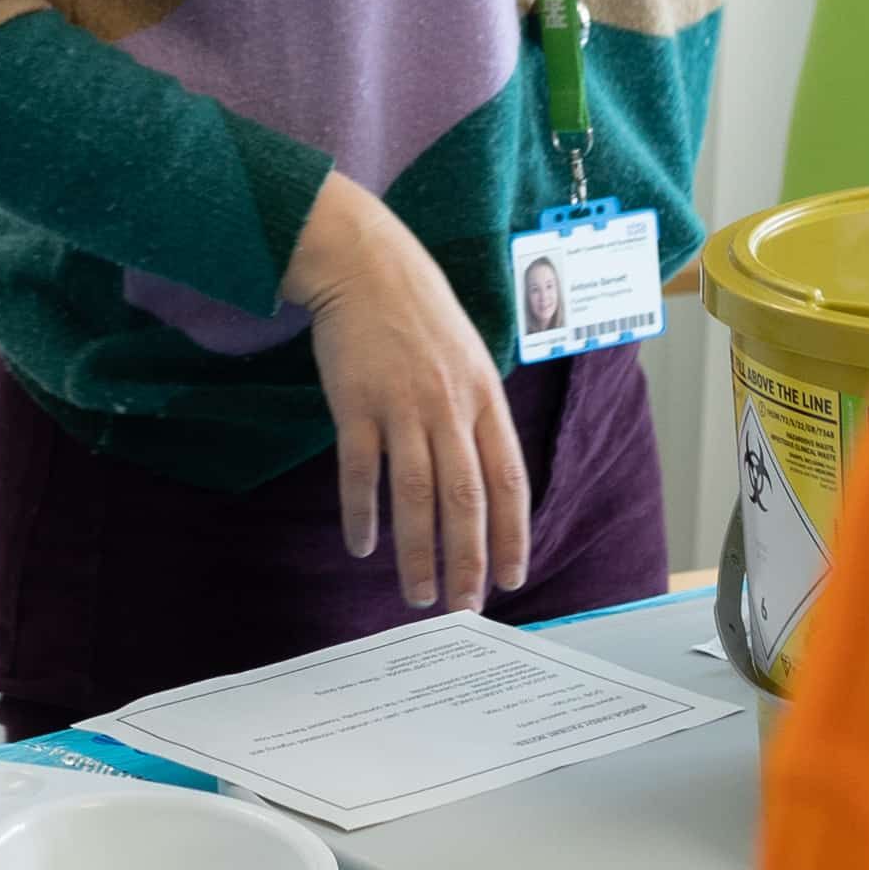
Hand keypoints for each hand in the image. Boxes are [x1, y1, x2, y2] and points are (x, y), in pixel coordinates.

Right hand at [282, 170, 529, 612]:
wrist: (366, 263)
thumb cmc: (419, 312)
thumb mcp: (470, 356)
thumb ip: (478, 413)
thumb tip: (487, 476)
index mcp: (485, 397)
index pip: (508, 480)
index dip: (512, 535)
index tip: (511, 578)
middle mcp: (449, 406)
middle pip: (465, 499)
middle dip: (467, 561)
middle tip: (462, 606)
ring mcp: (402, 405)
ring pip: (416, 495)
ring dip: (417, 552)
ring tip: (415, 594)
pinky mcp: (356, 403)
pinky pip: (361, 471)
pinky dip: (362, 512)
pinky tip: (363, 545)